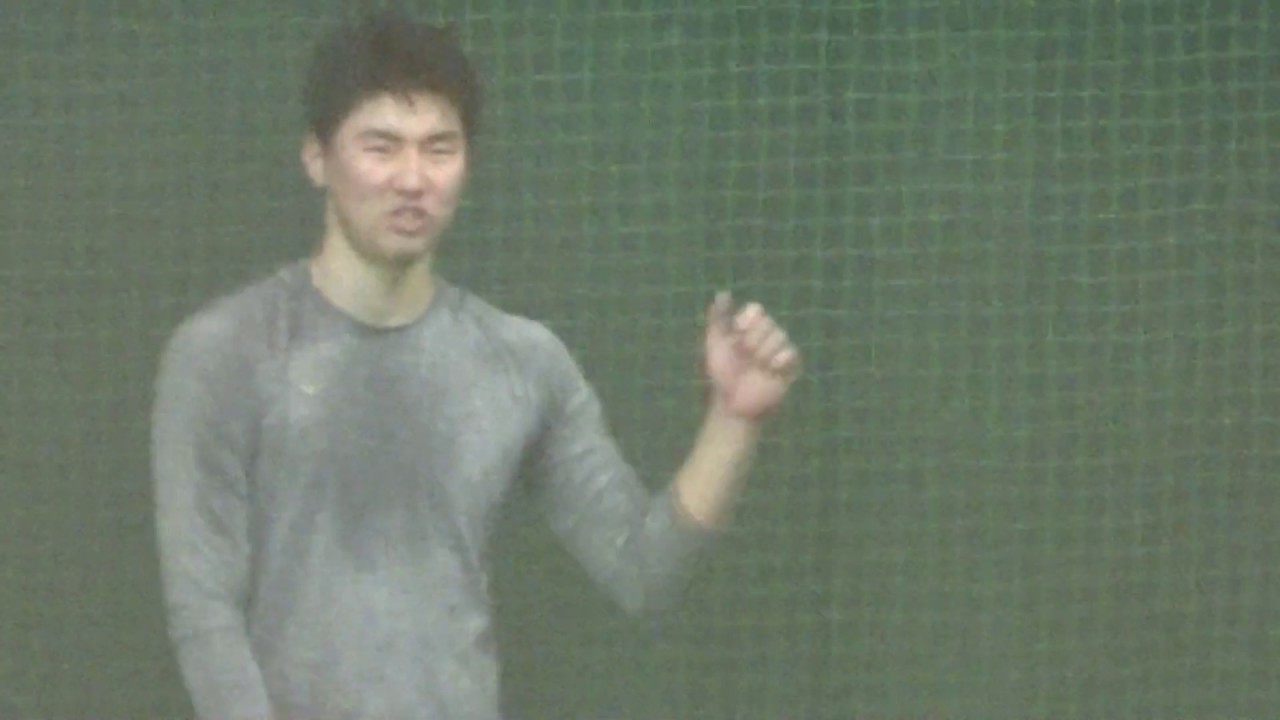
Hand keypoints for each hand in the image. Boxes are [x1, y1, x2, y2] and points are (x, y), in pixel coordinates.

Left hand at [704, 291, 800, 420]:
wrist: (731, 402)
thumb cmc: (721, 374)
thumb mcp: (714, 343)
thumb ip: (718, 317)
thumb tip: (723, 292)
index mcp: (748, 328)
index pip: (756, 309)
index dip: (747, 319)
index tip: (736, 332)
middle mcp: (764, 336)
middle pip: (769, 322)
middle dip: (752, 340)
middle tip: (743, 355)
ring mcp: (778, 350)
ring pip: (780, 335)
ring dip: (764, 352)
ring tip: (755, 366)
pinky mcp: (789, 366)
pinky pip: (791, 352)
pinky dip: (779, 360)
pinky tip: (769, 371)